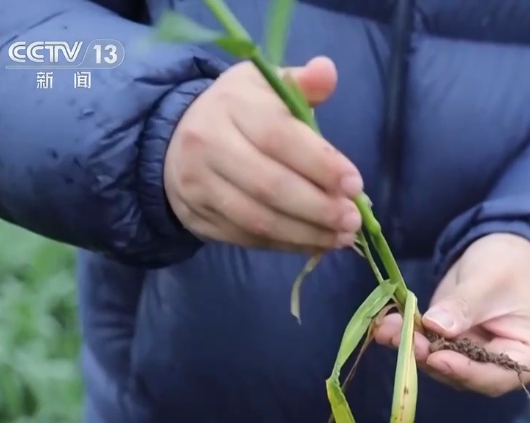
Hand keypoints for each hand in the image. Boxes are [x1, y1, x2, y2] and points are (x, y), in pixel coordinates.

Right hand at [164, 57, 362, 251]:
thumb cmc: (239, 109)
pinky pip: (247, 238)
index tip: (355, 184)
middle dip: (318, 207)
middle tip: (353, 220)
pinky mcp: (198, 216)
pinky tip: (315, 241)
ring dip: (306, 232)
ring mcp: (199, 185)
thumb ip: (301, 82)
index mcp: (233, 104)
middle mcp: (209, 144)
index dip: (320, 164)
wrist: (174, 136)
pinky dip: (286, 244)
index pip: (279, 137)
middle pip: (269, 185)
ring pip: (257, 219)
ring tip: (341, 236)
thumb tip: (327, 72)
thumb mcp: (265, 83)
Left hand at [374, 233, 529, 396]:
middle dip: (429, 357)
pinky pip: (433, 347)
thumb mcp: (490, 279)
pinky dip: (411, 336)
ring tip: (386, 329)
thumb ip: (464, 305)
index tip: (435, 357)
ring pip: (443, 363)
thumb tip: (435, 326)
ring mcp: (478, 357)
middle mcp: (504, 365)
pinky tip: (387, 325)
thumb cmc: (511, 262)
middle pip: (465, 374)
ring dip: (413, 348)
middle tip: (401, 338)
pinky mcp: (457, 346)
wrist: (508, 249)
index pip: (496, 376)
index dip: (464, 372)